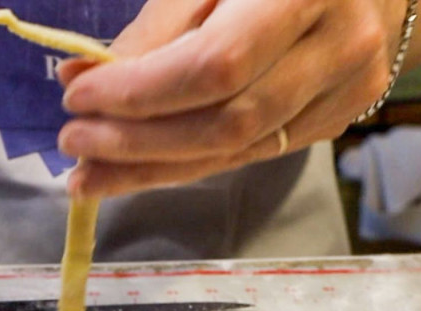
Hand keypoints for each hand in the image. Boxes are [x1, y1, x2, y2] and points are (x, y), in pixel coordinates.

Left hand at [55, 0, 419, 197]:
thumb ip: (156, 26)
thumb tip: (81, 75)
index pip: (216, 65)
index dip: (141, 91)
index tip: (76, 95)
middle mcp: (340, 44)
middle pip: (227, 121)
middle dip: (139, 141)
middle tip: (72, 144)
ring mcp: (347, 91)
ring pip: (237, 152)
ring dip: (153, 169)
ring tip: (89, 175)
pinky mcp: (337, 122)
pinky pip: (250, 156)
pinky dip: (186, 166)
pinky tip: (136, 169)